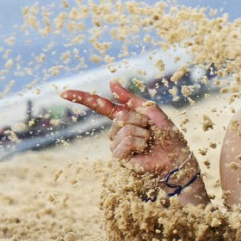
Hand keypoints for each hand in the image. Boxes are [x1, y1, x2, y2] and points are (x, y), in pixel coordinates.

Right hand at [62, 81, 191, 175]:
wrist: (176, 157)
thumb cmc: (166, 134)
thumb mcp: (151, 111)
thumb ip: (130, 98)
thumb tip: (111, 82)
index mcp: (123, 117)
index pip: (99, 106)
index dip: (82, 99)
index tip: (64, 93)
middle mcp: (116, 131)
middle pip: (120, 117)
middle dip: (140, 120)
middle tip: (151, 130)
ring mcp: (116, 145)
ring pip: (124, 131)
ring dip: (143, 134)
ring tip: (149, 141)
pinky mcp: (119, 158)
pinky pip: (125, 144)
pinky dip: (140, 144)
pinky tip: (144, 150)